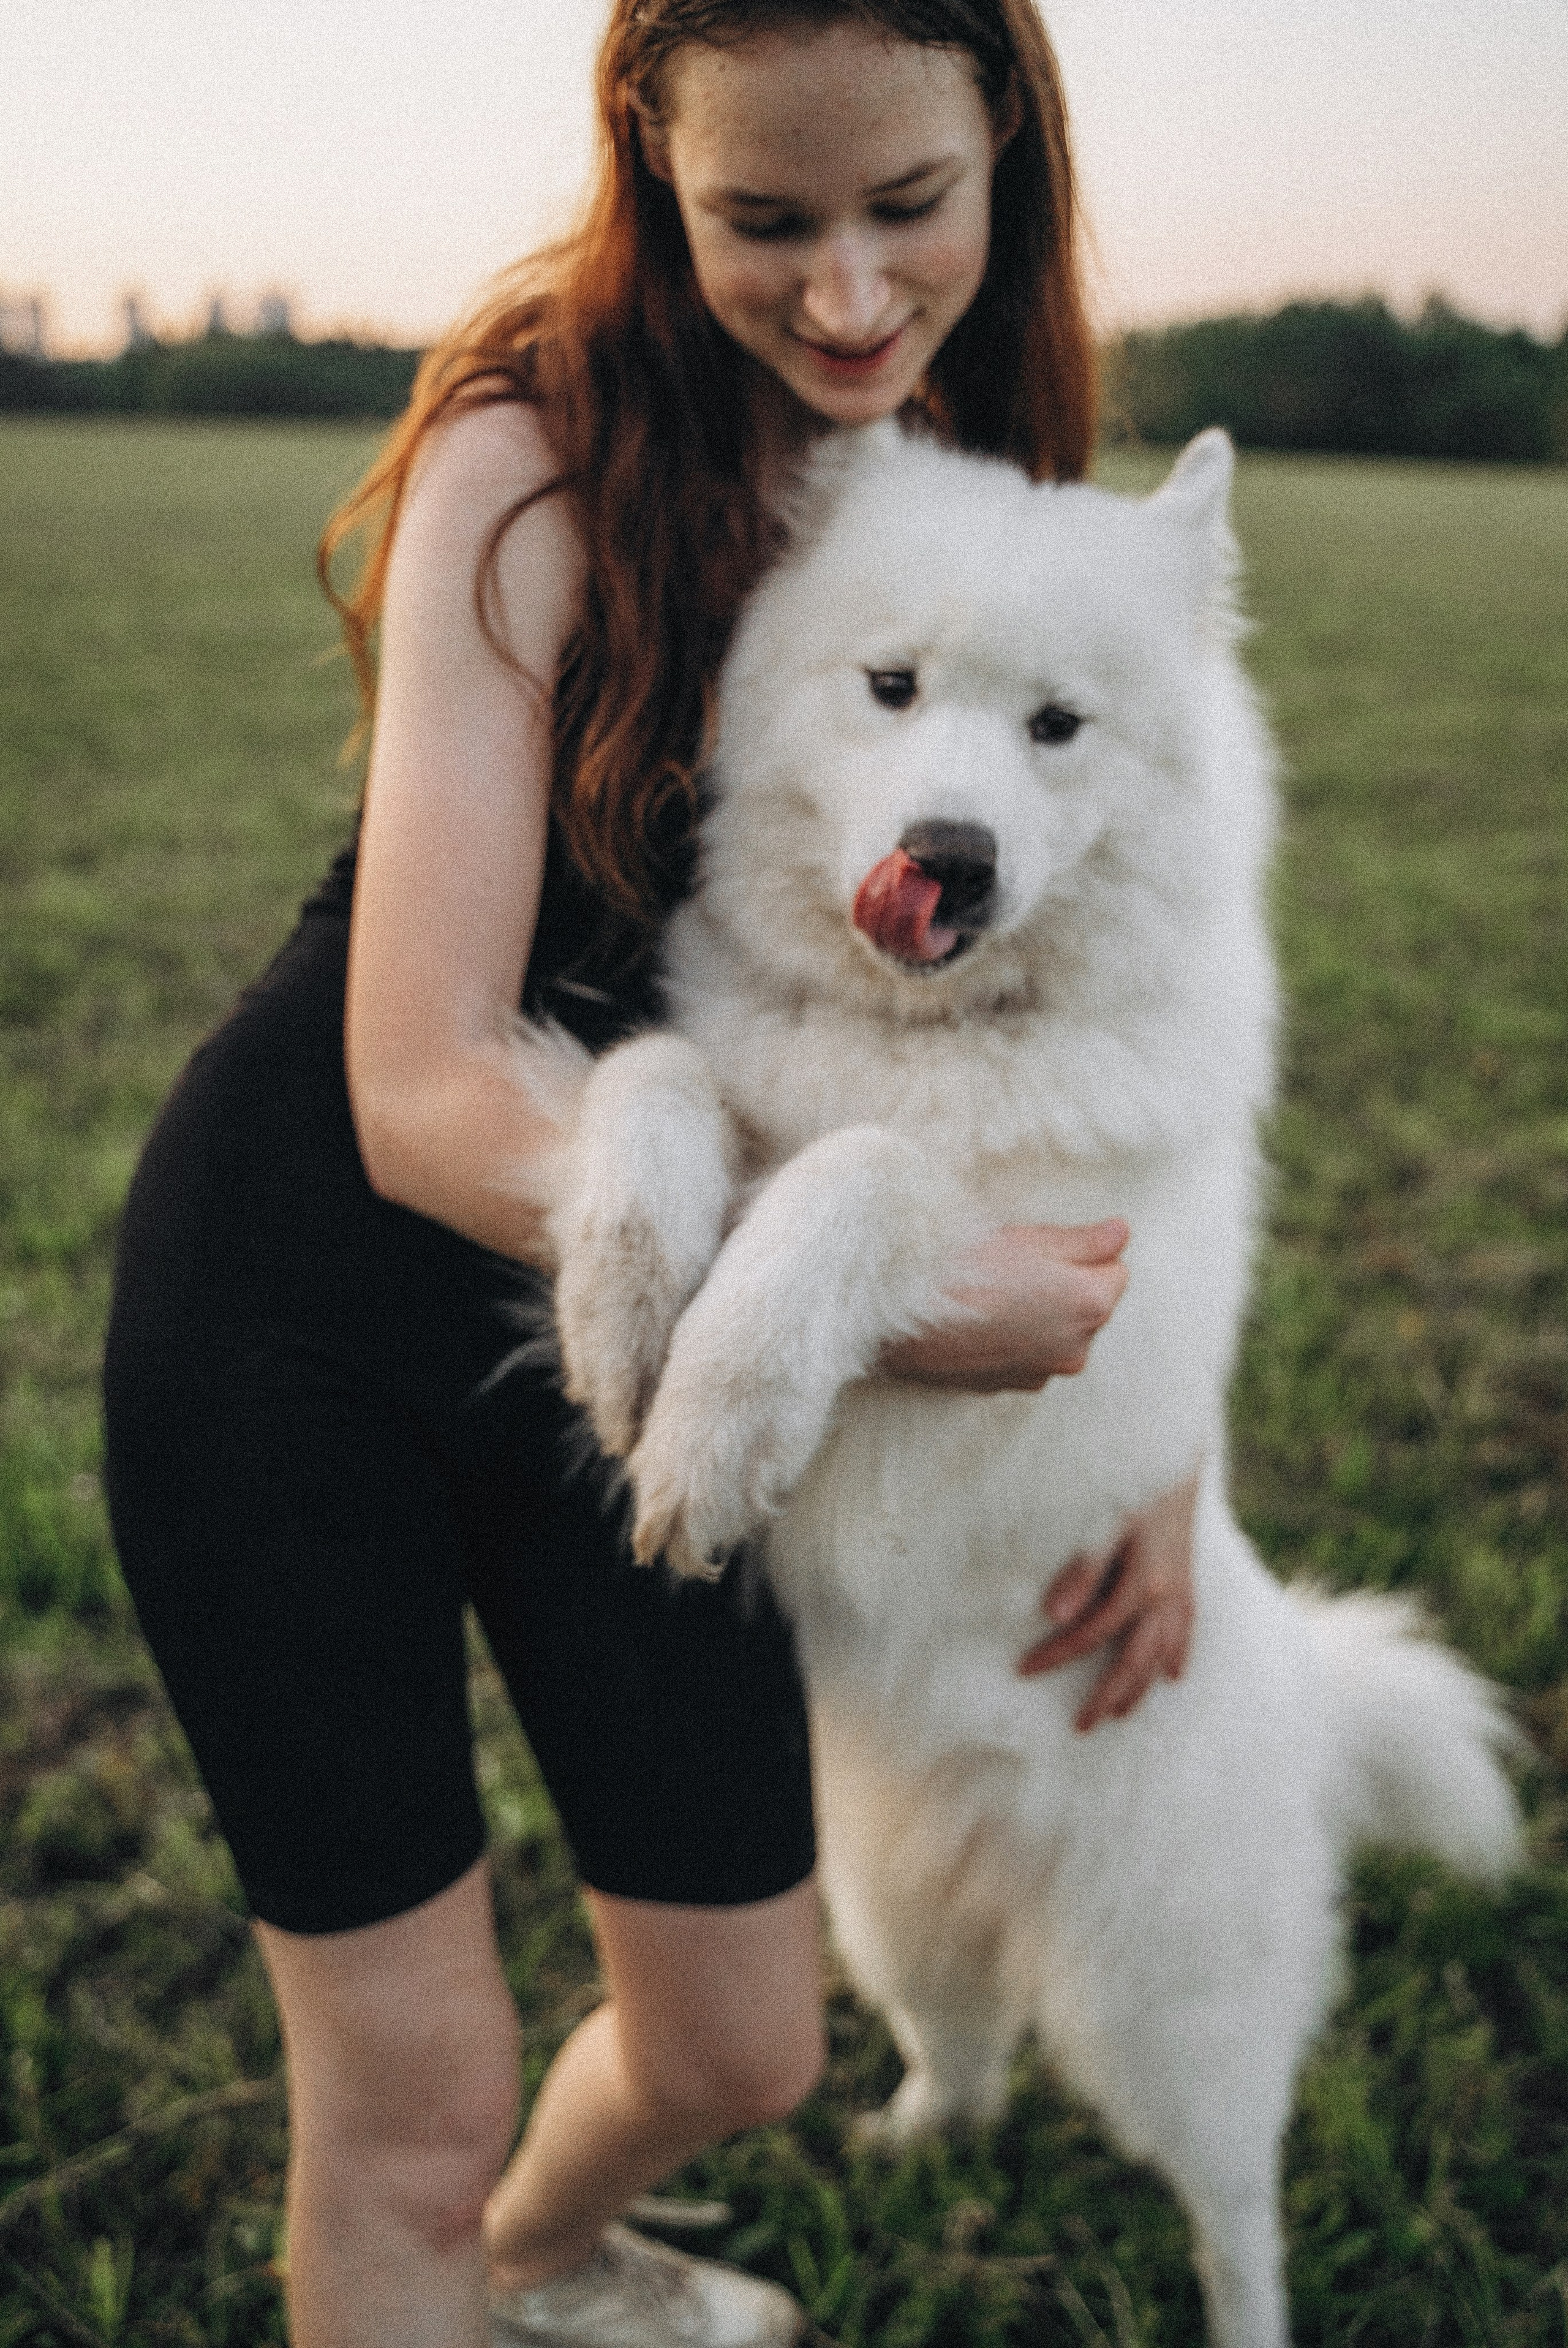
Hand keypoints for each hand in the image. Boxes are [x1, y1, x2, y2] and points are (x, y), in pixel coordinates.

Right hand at [881, 1220, 1129, 1393]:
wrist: (900, 1315)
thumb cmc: (963, 1266)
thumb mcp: (1028, 1238)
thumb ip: (1085, 1241)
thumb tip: (1122, 1234)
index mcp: (1090, 1304)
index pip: (1116, 1271)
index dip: (1081, 1254)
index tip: (1042, 1247)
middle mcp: (1076, 1348)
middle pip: (1088, 1306)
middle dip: (1064, 1286)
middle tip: (1013, 1266)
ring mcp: (1042, 1373)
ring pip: (1057, 1333)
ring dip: (1039, 1315)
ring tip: (992, 1294)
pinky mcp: (1009, 1387)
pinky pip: (1029, 1355)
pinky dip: (1014, 1339)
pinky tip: (980, 1321)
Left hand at [1017, 1473, 1197, 1731]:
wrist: (1175, 1448)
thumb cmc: (1131, 1481)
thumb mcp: (1103, 1519)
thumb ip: (1083, 1568)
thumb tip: (1054, 1614)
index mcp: (1141, 1579)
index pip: (1093, 1631)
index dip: (1058, 1653)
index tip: (1023, 1670)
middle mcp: (1166, 1591)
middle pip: (1134, 1657)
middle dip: (1107, 1694)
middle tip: (1079, 1728)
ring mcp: (1182, 1586)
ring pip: (1163, 1650)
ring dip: (1142, 1685)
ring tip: (1119, 1714)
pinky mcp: (1189, 1575)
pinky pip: (1187, 1625)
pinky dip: (1180, 1651)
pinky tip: (1174, 1674)